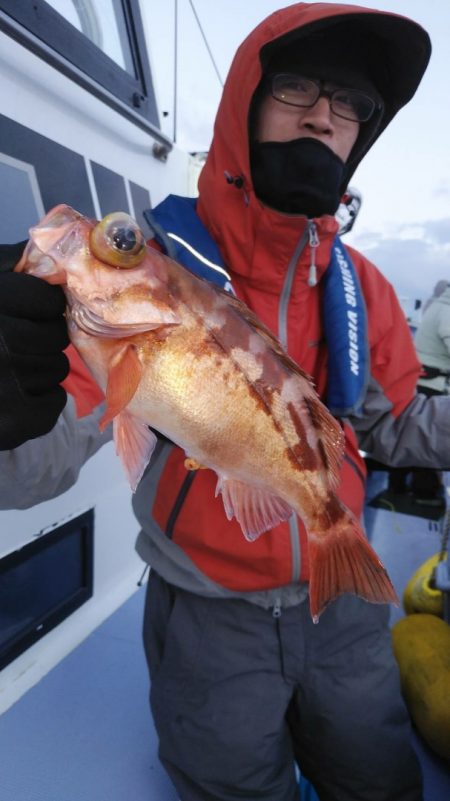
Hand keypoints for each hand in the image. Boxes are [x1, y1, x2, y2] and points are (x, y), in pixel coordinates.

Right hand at [0, 242, 69, 448]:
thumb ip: (9, 262)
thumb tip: (50, 246)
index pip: (48, 301)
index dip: (42, 305)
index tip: (28, 309)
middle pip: (54, 337)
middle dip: (41, 337)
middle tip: (15, 340)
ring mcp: (3, 387)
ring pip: (55, 370)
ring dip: (40, 368)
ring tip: (8, 366)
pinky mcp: (9, 424)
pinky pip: (51, 405)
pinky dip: (41, 400)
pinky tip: (15, 392)